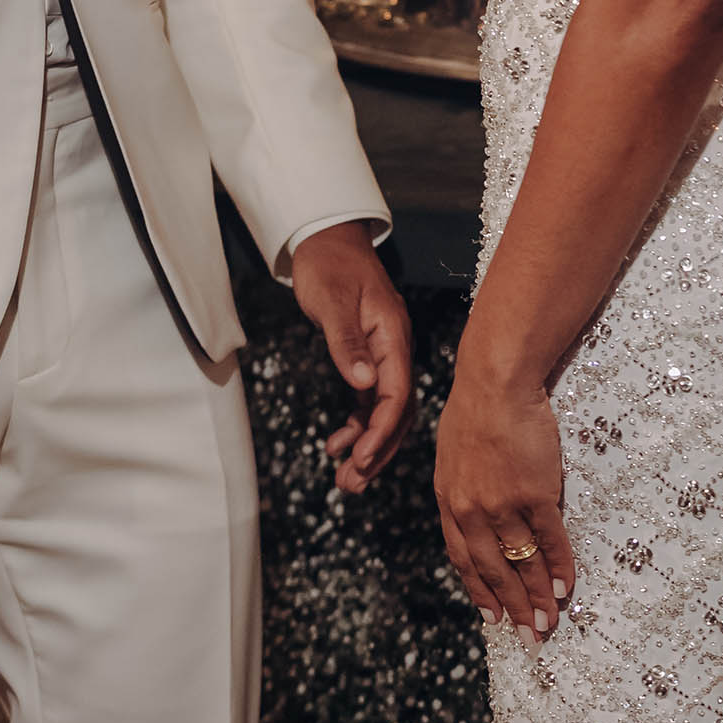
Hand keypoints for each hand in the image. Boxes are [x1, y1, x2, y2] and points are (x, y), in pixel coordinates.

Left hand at [290, 221, 413, 493]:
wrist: (326, 238)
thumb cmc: (329, 264)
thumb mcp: (332, 301)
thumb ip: (347, 343)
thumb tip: (364, 385)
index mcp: (392, 335)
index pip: (396, 394)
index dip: (382, 431)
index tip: (363, 459)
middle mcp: (393, 348)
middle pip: (395, 411)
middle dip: (377, 450)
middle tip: (351, 484)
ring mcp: (383, 354)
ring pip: (383, 411)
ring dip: (367, 445)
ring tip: (344, 479)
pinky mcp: (368, 356)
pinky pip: (370, 400)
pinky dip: (357, 425)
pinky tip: (339, 444)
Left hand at [434, 345, 573, 642]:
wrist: (495, 379)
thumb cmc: (475, 407)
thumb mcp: (451, 453)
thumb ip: (461, 489)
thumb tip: (475, 518)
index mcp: (450, 499)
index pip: (463, 559)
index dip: (479, 591)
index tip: (492, 617)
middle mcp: (473, 509)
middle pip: (494, 571)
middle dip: (512, 608)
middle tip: (528, 636)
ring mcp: (503, 503)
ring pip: (522, 562)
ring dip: (538, 597)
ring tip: (549, 622)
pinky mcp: (535, 492)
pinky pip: (549, 540)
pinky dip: (559, 567)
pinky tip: (566, 586)